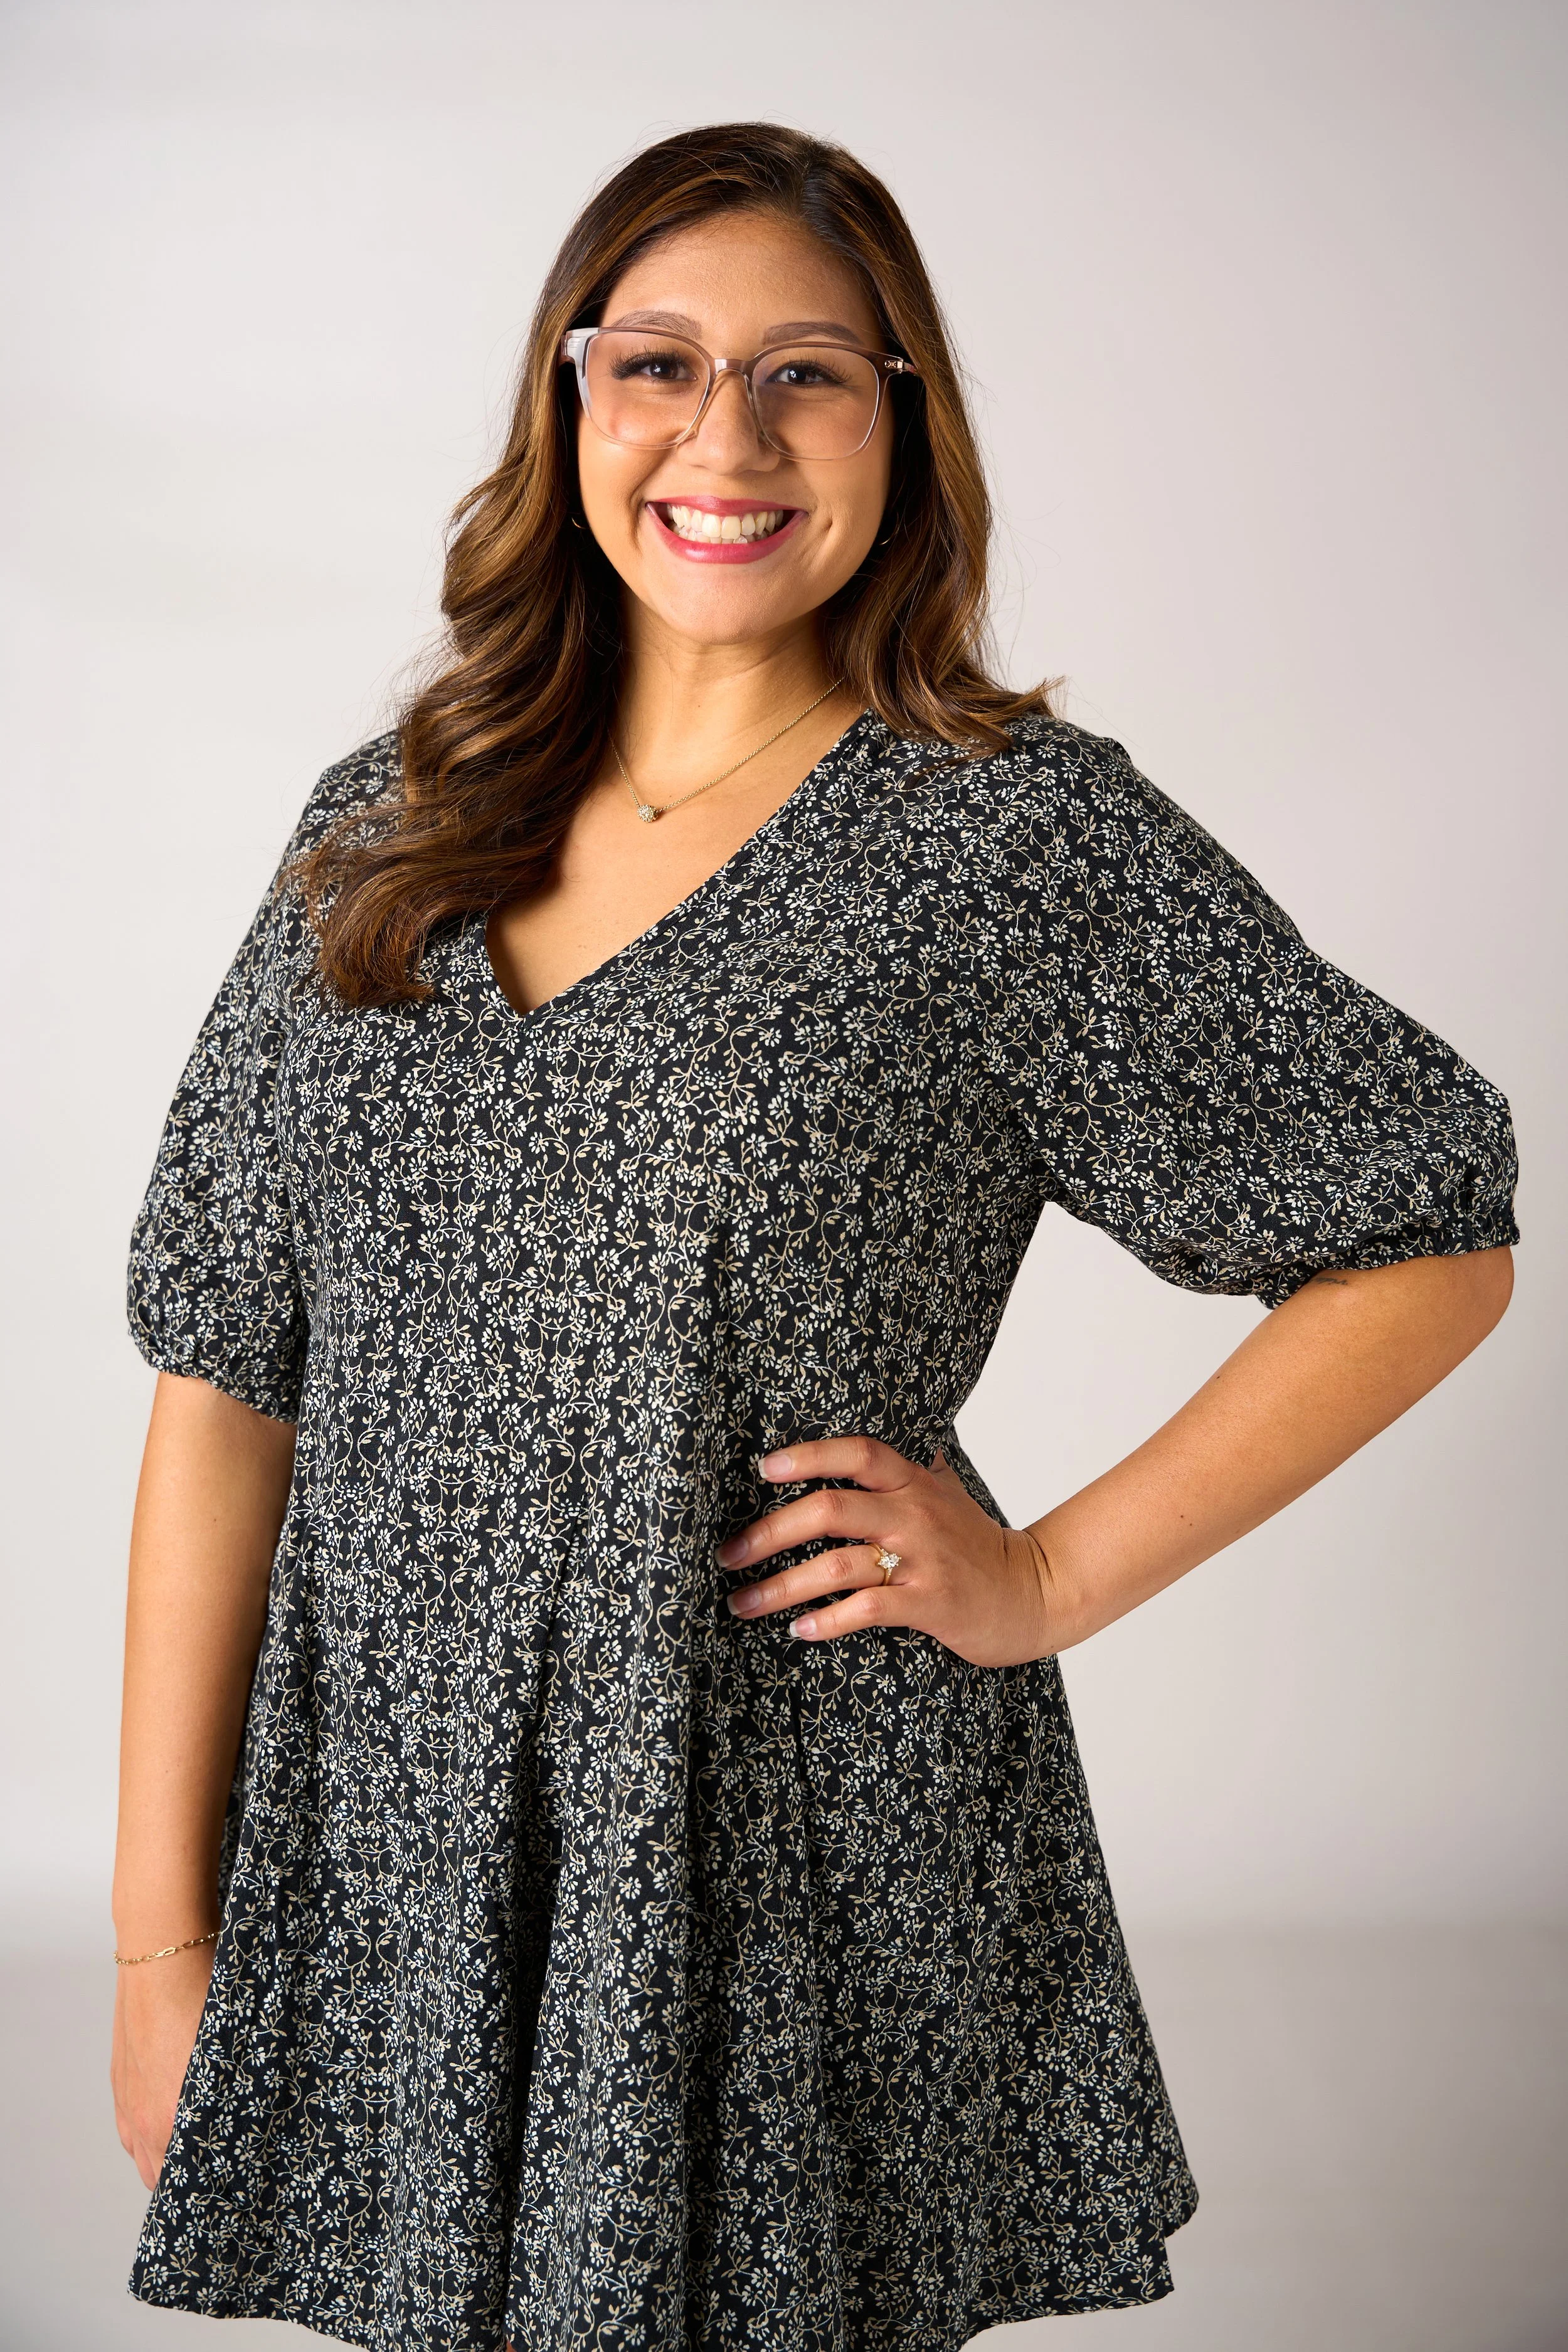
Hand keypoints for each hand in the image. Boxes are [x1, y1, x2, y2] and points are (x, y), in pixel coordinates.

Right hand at [110, 1942, 213, 2189]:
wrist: (165, 1952)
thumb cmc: (206, 1995)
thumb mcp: (234, 2053)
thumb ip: (236, 2099)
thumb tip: (255, 2123)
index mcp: (172, 2119)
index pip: (189, 2179)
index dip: (214, 2182)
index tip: (236, 2179)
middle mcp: (142, 2118)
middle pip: (160, 2176)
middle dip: (189, 2177)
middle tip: (220, 2165)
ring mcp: (126, 2099)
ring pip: (141, 2153)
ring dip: (163, 2156)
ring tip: (195, 2145)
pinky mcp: (120, 2078)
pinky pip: (129, 2127)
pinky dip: (146, 2132)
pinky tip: (169, 2118)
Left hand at [717, 1436, 1078, 1666]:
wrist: (1033, 1593)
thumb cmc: (978, 1545)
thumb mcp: (947, 1492)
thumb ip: (908, 1467)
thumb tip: (862, 1439)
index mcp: (914, 1482)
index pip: (857, 1453)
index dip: (808, 1455)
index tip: (762, 1468)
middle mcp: (914, 1514)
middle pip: (829, 1509)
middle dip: (769, 1532)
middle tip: (728, 1554)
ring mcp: (922, 1560)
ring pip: (837, 1566)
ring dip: (780, 1587)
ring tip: (743, 1604)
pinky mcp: (930, 1604)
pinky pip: (866, 1609)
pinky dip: (825, 1620)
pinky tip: (798, 1630)